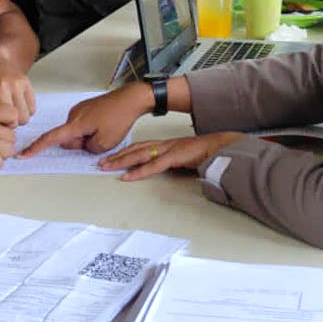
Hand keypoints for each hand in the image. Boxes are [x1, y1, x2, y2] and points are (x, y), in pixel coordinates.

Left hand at [0, 47, 35, 123]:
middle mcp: (0, 87)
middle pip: (12, 123)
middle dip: (7, 125)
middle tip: (0, 120)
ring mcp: (15, 84)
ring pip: (24, 117)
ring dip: (18, 119)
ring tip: (8, 113)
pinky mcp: (25, 82)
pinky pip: (32, 108)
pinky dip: (26, 110)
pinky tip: (16, 105)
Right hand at [20, 83, 153, 157]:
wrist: (131, 98)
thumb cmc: (120, 117)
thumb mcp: (105, 143)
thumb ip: (88, 148)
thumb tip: (82, 143)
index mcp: (76, 123)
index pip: (51, 138)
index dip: (36, 148)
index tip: (23, 155)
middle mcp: (74, 114)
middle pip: (68, 138)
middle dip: (80, 144)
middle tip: (100, 138)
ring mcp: (79, 110)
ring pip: (76, 132)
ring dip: (87, 136)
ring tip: (106, 129)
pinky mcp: (86, 108)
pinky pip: (83, 124)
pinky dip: (91, 129)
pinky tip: (105, 124)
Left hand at [99, 133, 244, 181]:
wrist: (221, 147)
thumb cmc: (207, 153)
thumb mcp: (185, 157)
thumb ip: (174, 162)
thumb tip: (165, 168)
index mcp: (167, 144)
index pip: (141, 147)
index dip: (125, 151)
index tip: (112, 156)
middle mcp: (164, 145)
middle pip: (135, 149)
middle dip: (117, 156)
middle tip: (101, 162)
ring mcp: (168, 150)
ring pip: (140, 155)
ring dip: (122, 162)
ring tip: (107, 167)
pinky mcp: (174, 158)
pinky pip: (153, 166)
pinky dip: (139, 172)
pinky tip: (127, 177)